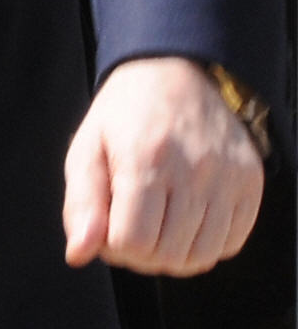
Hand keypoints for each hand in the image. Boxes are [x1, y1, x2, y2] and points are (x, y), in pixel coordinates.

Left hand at [63, 55, 263, 275]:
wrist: (173, 71)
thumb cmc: (124, 114)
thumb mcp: (86, 147)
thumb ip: (81, 204)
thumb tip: (78, 254)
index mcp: (145, 158)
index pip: (132, 242)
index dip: (113, 247)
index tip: (108, 227)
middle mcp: (194, 169)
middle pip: (168, 255)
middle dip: (141, 255)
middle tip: (130, 228)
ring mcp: (228, 177)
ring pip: (202, 257)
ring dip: (173, 255)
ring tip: (156, 226)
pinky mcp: (251, 182)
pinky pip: (231, 244)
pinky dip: (205, 245)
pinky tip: (186, 220)